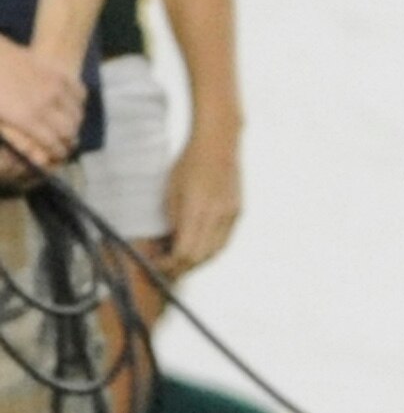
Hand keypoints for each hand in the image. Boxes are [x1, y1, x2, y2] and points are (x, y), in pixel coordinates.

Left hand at [0, 39, 82, 176]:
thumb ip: (17, 138)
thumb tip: (38, 157)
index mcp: (26, 118)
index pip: (53, 143)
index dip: (57, 153)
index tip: (57, 157)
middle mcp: (47, 104)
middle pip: (69, 131)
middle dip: (68, 142)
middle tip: (64, 146)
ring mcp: (56, 88)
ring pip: (77, 115)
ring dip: (74, 125)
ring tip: (67, 129)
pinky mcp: (59, 74)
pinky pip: (79, 94)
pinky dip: (78, 105)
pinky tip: (70, 107)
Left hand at [158, 127, 242, 276]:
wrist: (218, 144)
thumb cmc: (187, 164)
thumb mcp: (171, 193)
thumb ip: (173, 221)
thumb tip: (169, 246)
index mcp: (197, 209)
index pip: (185, 252)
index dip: (169, 264)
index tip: (156, 264)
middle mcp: (218, 215)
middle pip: (201, 256)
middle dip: (183, 267)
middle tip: (167, 267)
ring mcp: (231, 214)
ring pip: (215, 251)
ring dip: (198, 260)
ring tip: (181, 260)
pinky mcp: (238, 212)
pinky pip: (224, 239)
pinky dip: (210, 248)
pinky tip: (198, 246)